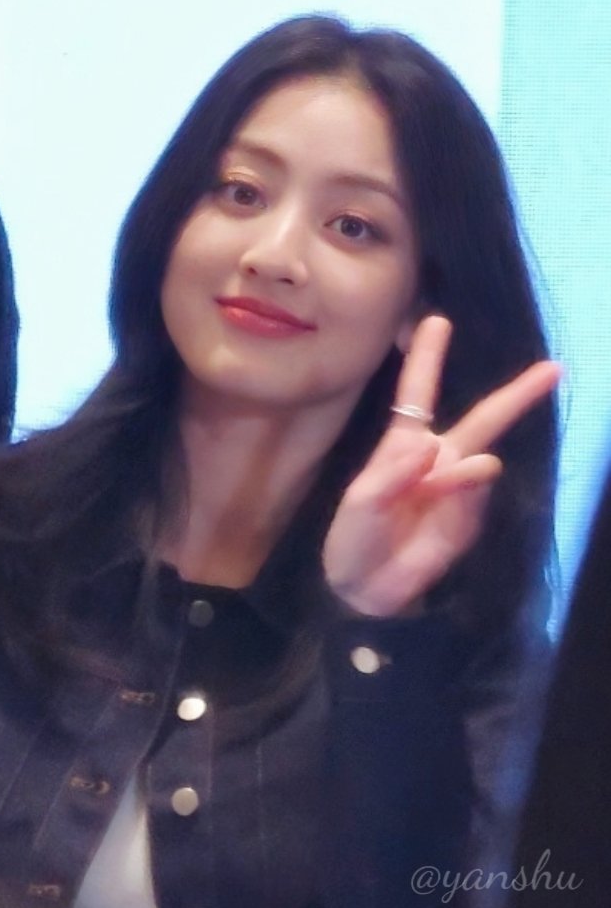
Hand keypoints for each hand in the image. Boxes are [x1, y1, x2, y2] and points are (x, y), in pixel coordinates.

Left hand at [322, 316, 560, 616]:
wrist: (364, 587)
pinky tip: (441, 509)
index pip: (418, 394)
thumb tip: (435, 448)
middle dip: (518, 395)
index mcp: (404, 444)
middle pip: (484, 419)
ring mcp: (457, 489)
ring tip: (431, 486)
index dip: (426, 358)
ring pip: (480, 460)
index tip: (437, 320)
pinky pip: (475, 499)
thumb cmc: (354, 536)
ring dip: (460, 472)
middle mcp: (437, 459)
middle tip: (552, 368)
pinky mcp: (469, 520)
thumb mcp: (361, 501)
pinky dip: (460, 500)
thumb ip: (394, 473)